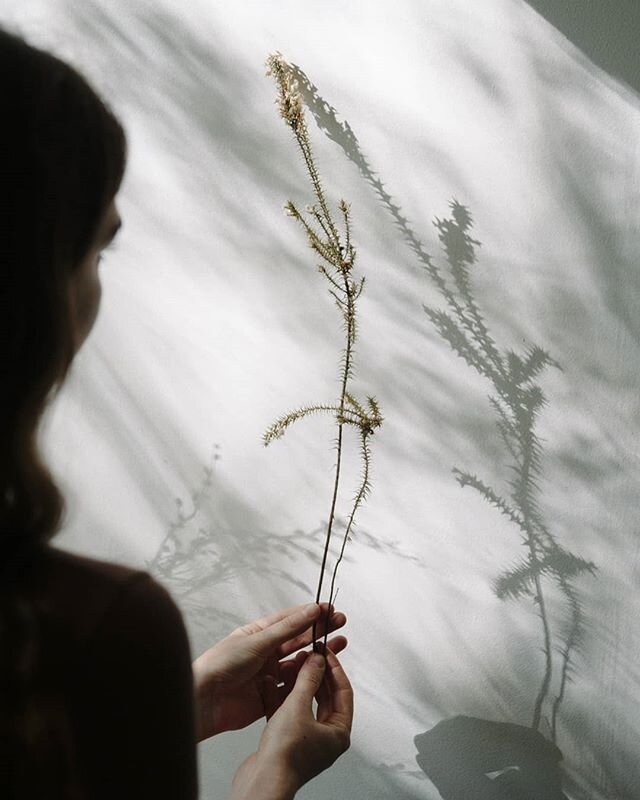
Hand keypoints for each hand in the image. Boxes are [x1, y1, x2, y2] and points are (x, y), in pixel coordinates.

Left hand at [192, 602, 346, 740]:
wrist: (204, 701)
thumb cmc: (221, 664)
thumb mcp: (258, 641)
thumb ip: (287, 628)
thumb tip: (311, 610)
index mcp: (259, 634)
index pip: (290, 620)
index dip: (310, 614)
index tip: (329, 609)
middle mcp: (265, 653)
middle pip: (298, 640)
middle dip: (320, 631)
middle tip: (340, 623)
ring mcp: (268, 675)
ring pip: (299, 664)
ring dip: (318, 655)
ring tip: (339, 644)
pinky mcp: (270, 697)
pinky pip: (293, 688)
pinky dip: (307, 680)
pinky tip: (321, 672)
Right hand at [229, 646, 352, 799]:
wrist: (261, 781)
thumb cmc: (285, 755)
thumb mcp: (298, 706)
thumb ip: (308, 680)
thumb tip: (317, 661)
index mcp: (338, 733)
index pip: (343, 691)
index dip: (334, 668)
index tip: (325, 652)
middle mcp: (325, 738)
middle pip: (324, 697)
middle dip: (314, 674)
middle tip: (308, 656)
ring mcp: (306, 740)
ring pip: (304, 704)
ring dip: (296, 684)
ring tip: (289, 665)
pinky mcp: (287, 742)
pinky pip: (287, 714)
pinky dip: (280, 698)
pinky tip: (270, 683)